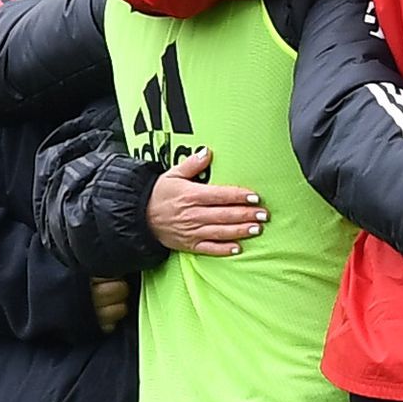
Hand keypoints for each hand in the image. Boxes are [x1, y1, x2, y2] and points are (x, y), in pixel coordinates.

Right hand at [145, 148, 267, 258]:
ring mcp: (192, 231)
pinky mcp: (189, 244)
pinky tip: (238, 248)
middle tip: (264, 214)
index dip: (239, 196)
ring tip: (257, 229)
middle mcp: (193, 214)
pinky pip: (208, 248)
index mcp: (191, 195)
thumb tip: (207, 152)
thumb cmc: (158, 195)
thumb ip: (192, 164)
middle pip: (225, 214)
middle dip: (246, 214)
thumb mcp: (172, 175)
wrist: (138, 217)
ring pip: (220, 231)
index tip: (255, 197)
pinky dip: (223, 249)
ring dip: (240, 231)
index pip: (220, 195)